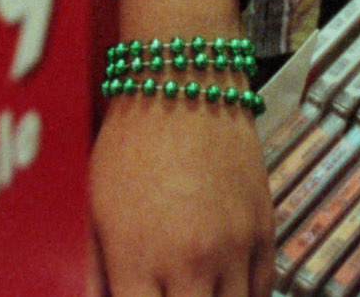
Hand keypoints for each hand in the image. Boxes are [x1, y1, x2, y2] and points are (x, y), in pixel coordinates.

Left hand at [93, 0, 273, 296]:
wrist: (186, 83)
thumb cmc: (133, 138)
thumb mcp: (94, 206)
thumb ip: (95, 270)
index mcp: (139, 259)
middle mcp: (192, 261)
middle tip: (166, 293)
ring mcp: (234, 248)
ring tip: (194, 290)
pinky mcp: (264, 229)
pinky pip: (263, 287)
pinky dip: (244, 294)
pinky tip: (223, 287)